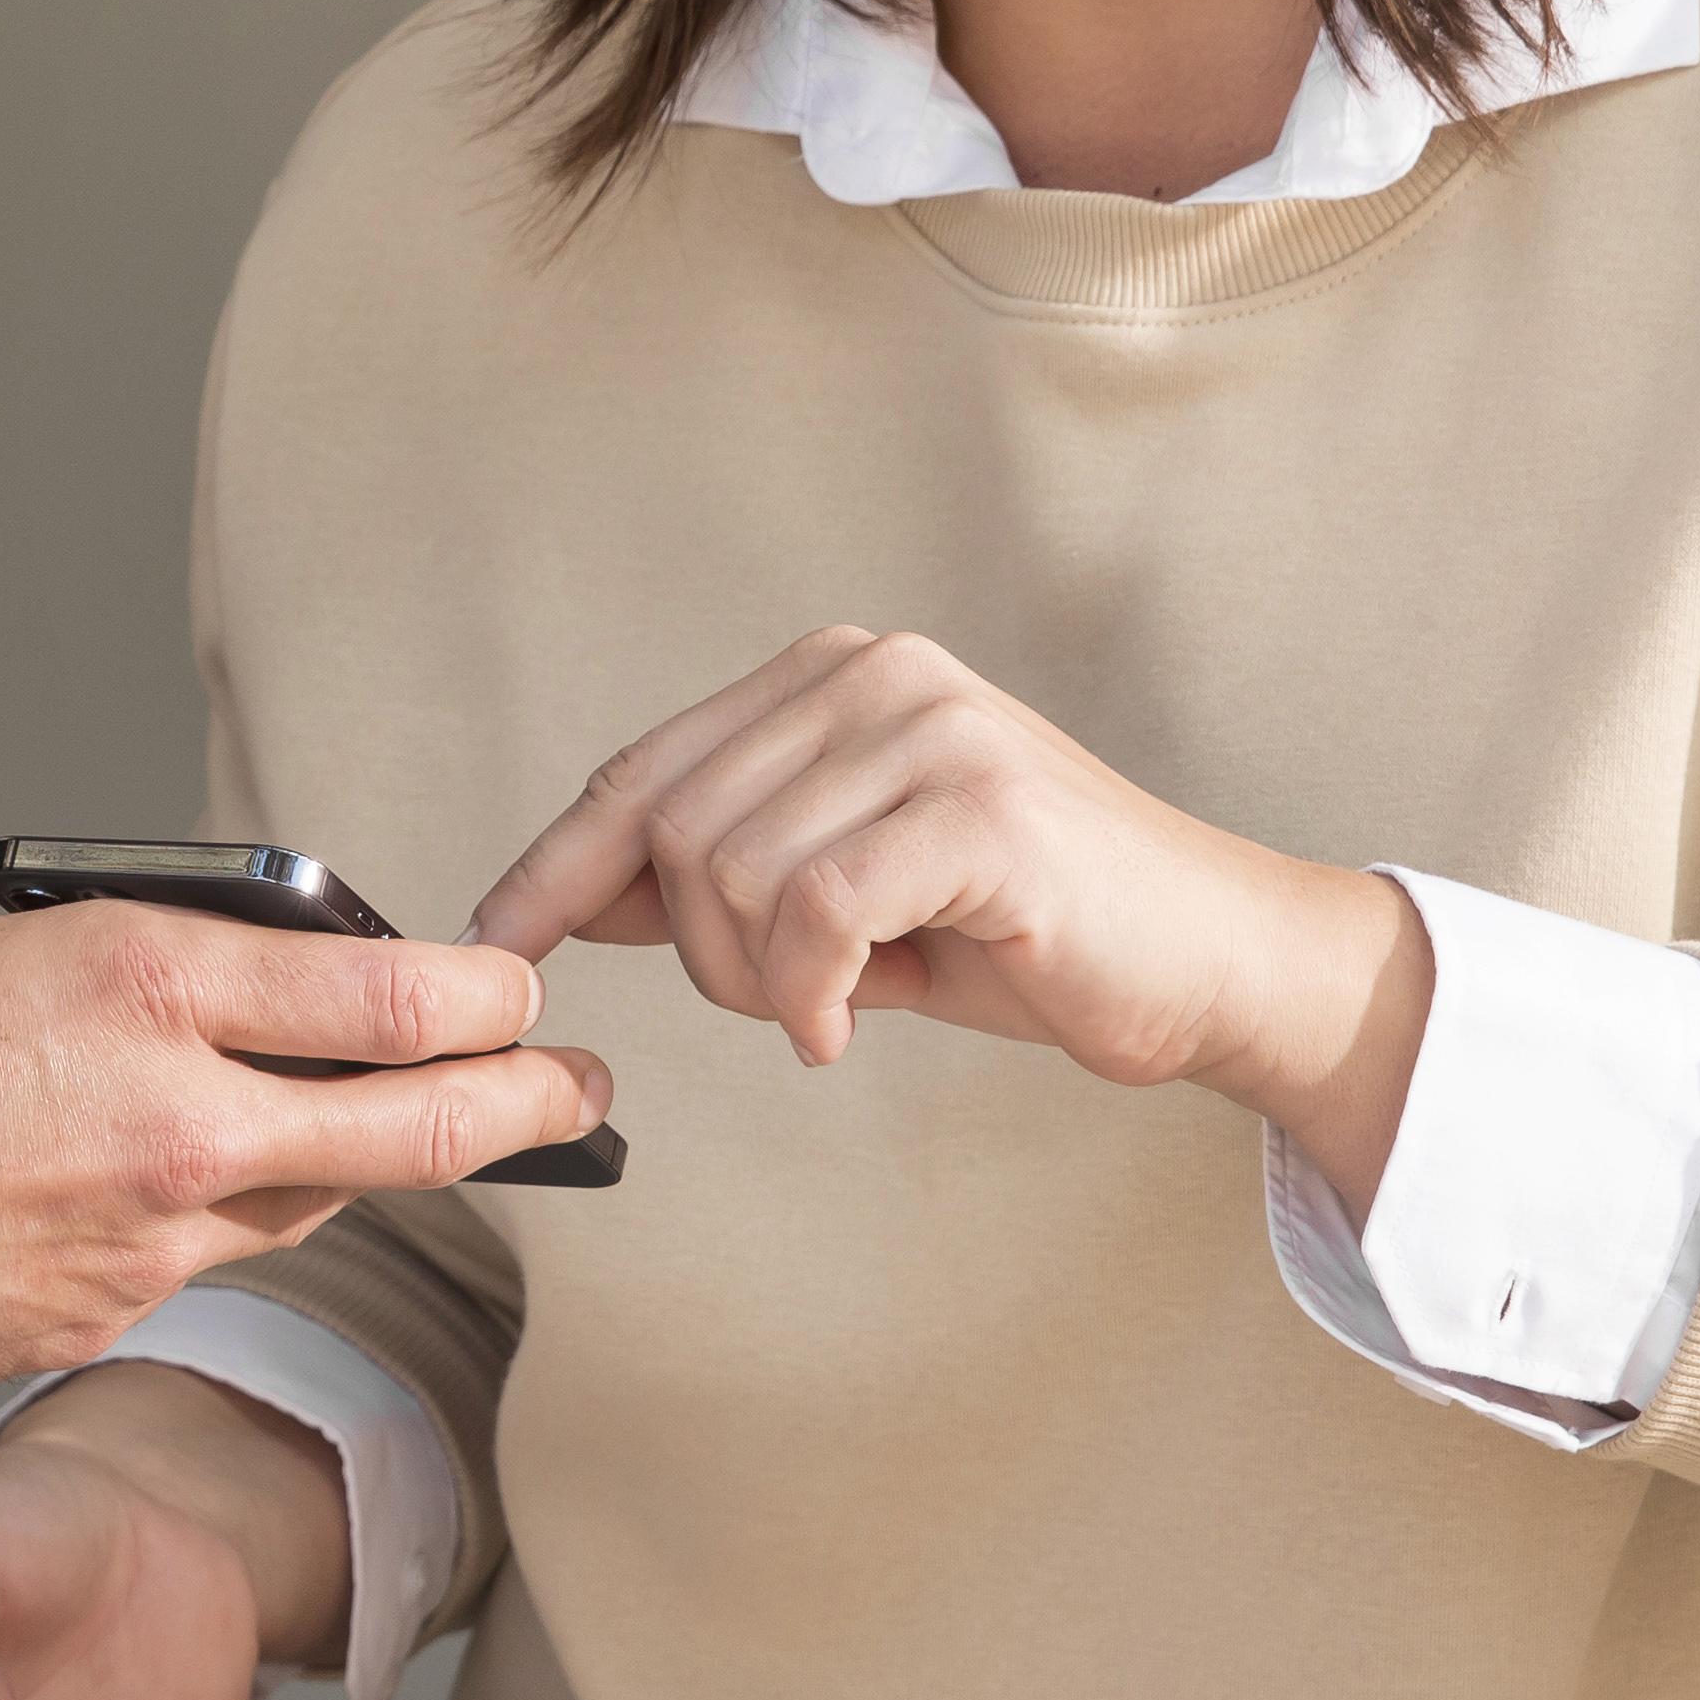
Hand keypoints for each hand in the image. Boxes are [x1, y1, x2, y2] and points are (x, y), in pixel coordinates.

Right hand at [0, 907, 608, 1404]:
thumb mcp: (5, 954)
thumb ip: (151, 983)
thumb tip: (258, 996)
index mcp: (146, 983)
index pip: (400, 998)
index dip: (494, 1001)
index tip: (524, 993)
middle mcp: (175, 1117)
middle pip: (421, 1128)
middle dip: (528, 1107)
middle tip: (583, 1092)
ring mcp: (147, 1241)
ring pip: (305, 1202)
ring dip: (351, 1166)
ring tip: (394, 1135)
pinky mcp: (102, 1321)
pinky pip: (196, 1268)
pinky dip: (203, 1228)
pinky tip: (154, 1199)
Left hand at [475, 626, 1437, 1200]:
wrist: (1207, 965)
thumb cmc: (1024, 934)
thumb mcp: (842, 896)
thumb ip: (718, 875)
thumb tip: (565, 894)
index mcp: (829, 674)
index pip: (638, 773)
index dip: (553, 869)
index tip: (492, 949)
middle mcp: (871, 672)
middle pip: (672, 833)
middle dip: (700, 955)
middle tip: (794, 1006)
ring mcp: (930, 725)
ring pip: (731, 877)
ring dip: (763, 984)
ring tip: (843, 1005)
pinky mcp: (978, 804)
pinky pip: (816, 909)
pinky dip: (812, 993)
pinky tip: (851, 1027)